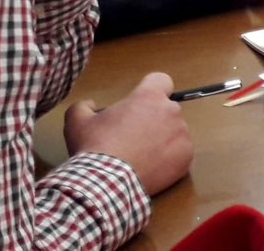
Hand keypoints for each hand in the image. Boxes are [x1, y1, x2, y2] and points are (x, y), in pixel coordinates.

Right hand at [64, 72, 192, 195]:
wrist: (105, 183)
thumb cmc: (93, 147)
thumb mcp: (77, 122)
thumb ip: (84, 106)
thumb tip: (91, 105)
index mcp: (148, 97)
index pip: (161, 80)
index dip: (151, 90)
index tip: (140, 104)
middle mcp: (171, 111)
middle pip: (166, 109)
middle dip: (153, 119)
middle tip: (133, 136)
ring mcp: (182, 135)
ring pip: (174, 132)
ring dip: (162, 139)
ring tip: (140, 156)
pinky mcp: (186, 157)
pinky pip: (180, 153)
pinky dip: (169, 159)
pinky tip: (150, 168)